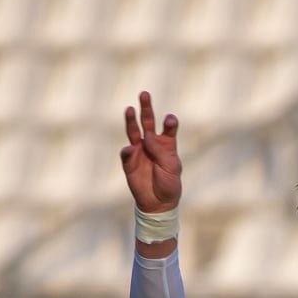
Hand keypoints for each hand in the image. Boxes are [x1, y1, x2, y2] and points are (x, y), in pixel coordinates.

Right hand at [120, 92, 181, 213]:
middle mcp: (152, 144)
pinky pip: (126, 154)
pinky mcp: (129, 162)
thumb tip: (146, 137)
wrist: (158, 203)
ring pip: (133, 132)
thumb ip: (160, 150)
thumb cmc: (169, 184)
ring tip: (130, 109)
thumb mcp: (171, 167)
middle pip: (148, 122)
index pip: (168, 128)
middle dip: (146, 108)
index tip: (169, 120)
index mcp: (167, 144)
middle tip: (144, 94)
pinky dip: (127, 151)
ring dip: (131, 121)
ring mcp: (139, 151)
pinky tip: (130, 149)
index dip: (169, 123)